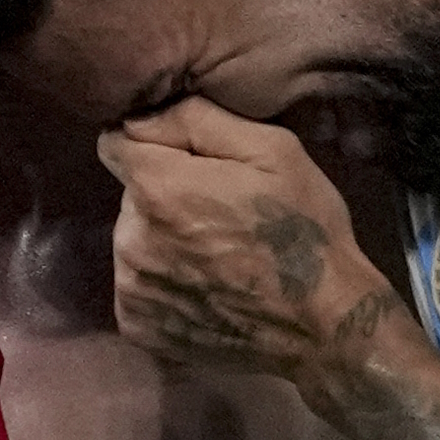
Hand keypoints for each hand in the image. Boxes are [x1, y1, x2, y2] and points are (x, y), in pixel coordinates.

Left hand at [101, 99, 394, 380]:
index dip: (155, 145)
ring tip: (219, 255)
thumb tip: (140, 113)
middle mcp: (129, 238)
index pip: (115, 143)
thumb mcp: (272, 150)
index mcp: (156, 187)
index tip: (192, 162)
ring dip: (163, 241)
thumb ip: (196, 119)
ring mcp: (131, 287)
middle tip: (221, 214)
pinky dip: (165, 283)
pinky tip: (208, 288)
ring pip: (134, 241)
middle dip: (164, 196)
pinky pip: (138, 286)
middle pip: (130, 196)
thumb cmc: (303, 228)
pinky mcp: (138, 326)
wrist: (324, 325)